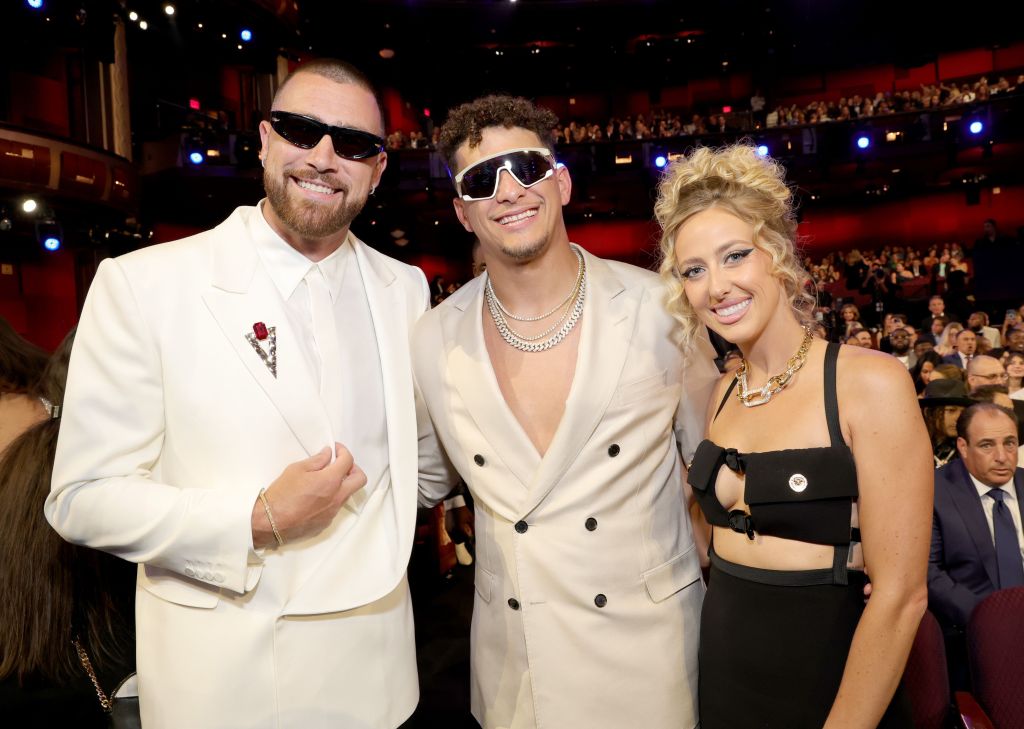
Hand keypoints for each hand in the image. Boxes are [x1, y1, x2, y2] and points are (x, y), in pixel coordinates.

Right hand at [251, 444, 366, 548]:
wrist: (269, 523)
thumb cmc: (281, 495)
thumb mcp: (296, 469)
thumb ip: (317, 460)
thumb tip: (328, 454)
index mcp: (331, 481)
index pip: (348, 461)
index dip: (343, 451)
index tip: (335, 449)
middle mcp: (337, 497)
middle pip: (360, 479)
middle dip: (353, 468)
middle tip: (339, 464)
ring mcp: (333, 512)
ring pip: (348, 494)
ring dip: (342, 484)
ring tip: (324, 480)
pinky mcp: (326, 523)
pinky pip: (335, 507)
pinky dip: (331, 498)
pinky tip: (315, 497)